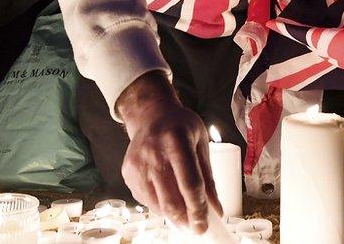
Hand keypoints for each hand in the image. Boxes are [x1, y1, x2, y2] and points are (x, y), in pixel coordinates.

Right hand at [117, 72, 219, 233]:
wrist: (150, 115)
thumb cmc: (180, 127)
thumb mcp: (200, 144)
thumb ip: (208, 177)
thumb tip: (216, 209)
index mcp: (176, 141)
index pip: (190, 184)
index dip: (198, 209)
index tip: (204, 225)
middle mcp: (154, 153)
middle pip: (171, 200)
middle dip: (185, 221)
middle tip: (196, 228)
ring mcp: (138, 164)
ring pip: (157, 205)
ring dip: (173, 216)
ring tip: (184, 214)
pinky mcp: (128, 172)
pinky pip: (146, 200)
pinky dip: (159, 206)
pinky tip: (167, 195)